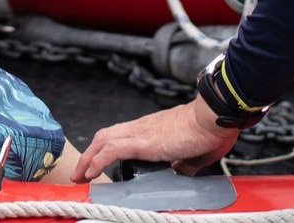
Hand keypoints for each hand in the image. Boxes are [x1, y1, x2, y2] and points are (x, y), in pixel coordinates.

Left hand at [77, 98, 241, 182]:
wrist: (213, 117)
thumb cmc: (209, 131)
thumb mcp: (193, 154)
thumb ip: (184, 163)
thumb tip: (180, 172)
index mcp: (151, 129)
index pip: (120, 135)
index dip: (105, 150)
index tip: (96, 164)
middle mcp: (141, 127)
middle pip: (105, 136)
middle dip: (89, 154)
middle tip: (80, 173)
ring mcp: (141, 132)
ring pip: (104, 140)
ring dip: (88, 158)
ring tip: (80, 176)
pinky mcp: (144, 141)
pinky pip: (113, 149)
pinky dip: (98, 161)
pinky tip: (91, 172)